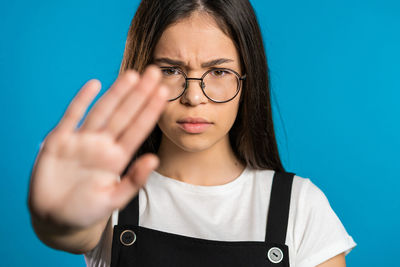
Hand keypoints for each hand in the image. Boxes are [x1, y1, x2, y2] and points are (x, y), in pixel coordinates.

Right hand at [28, 65, 167, 229]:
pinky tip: (94, 85)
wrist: (55, 218)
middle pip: (124, 114)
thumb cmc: (86, 211)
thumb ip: (133, 180)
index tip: (163, 92)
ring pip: (102, 111)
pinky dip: (81, 101)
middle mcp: (102, 145)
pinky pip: (71, 117)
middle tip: (155, 72)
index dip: (150, 110)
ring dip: (116, 93)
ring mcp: (81, 141)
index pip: (138, 129)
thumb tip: (154, 159)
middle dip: (139, 94)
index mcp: (117, 158)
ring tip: (132, 75)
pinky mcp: (58, 141)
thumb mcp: (113, 200)